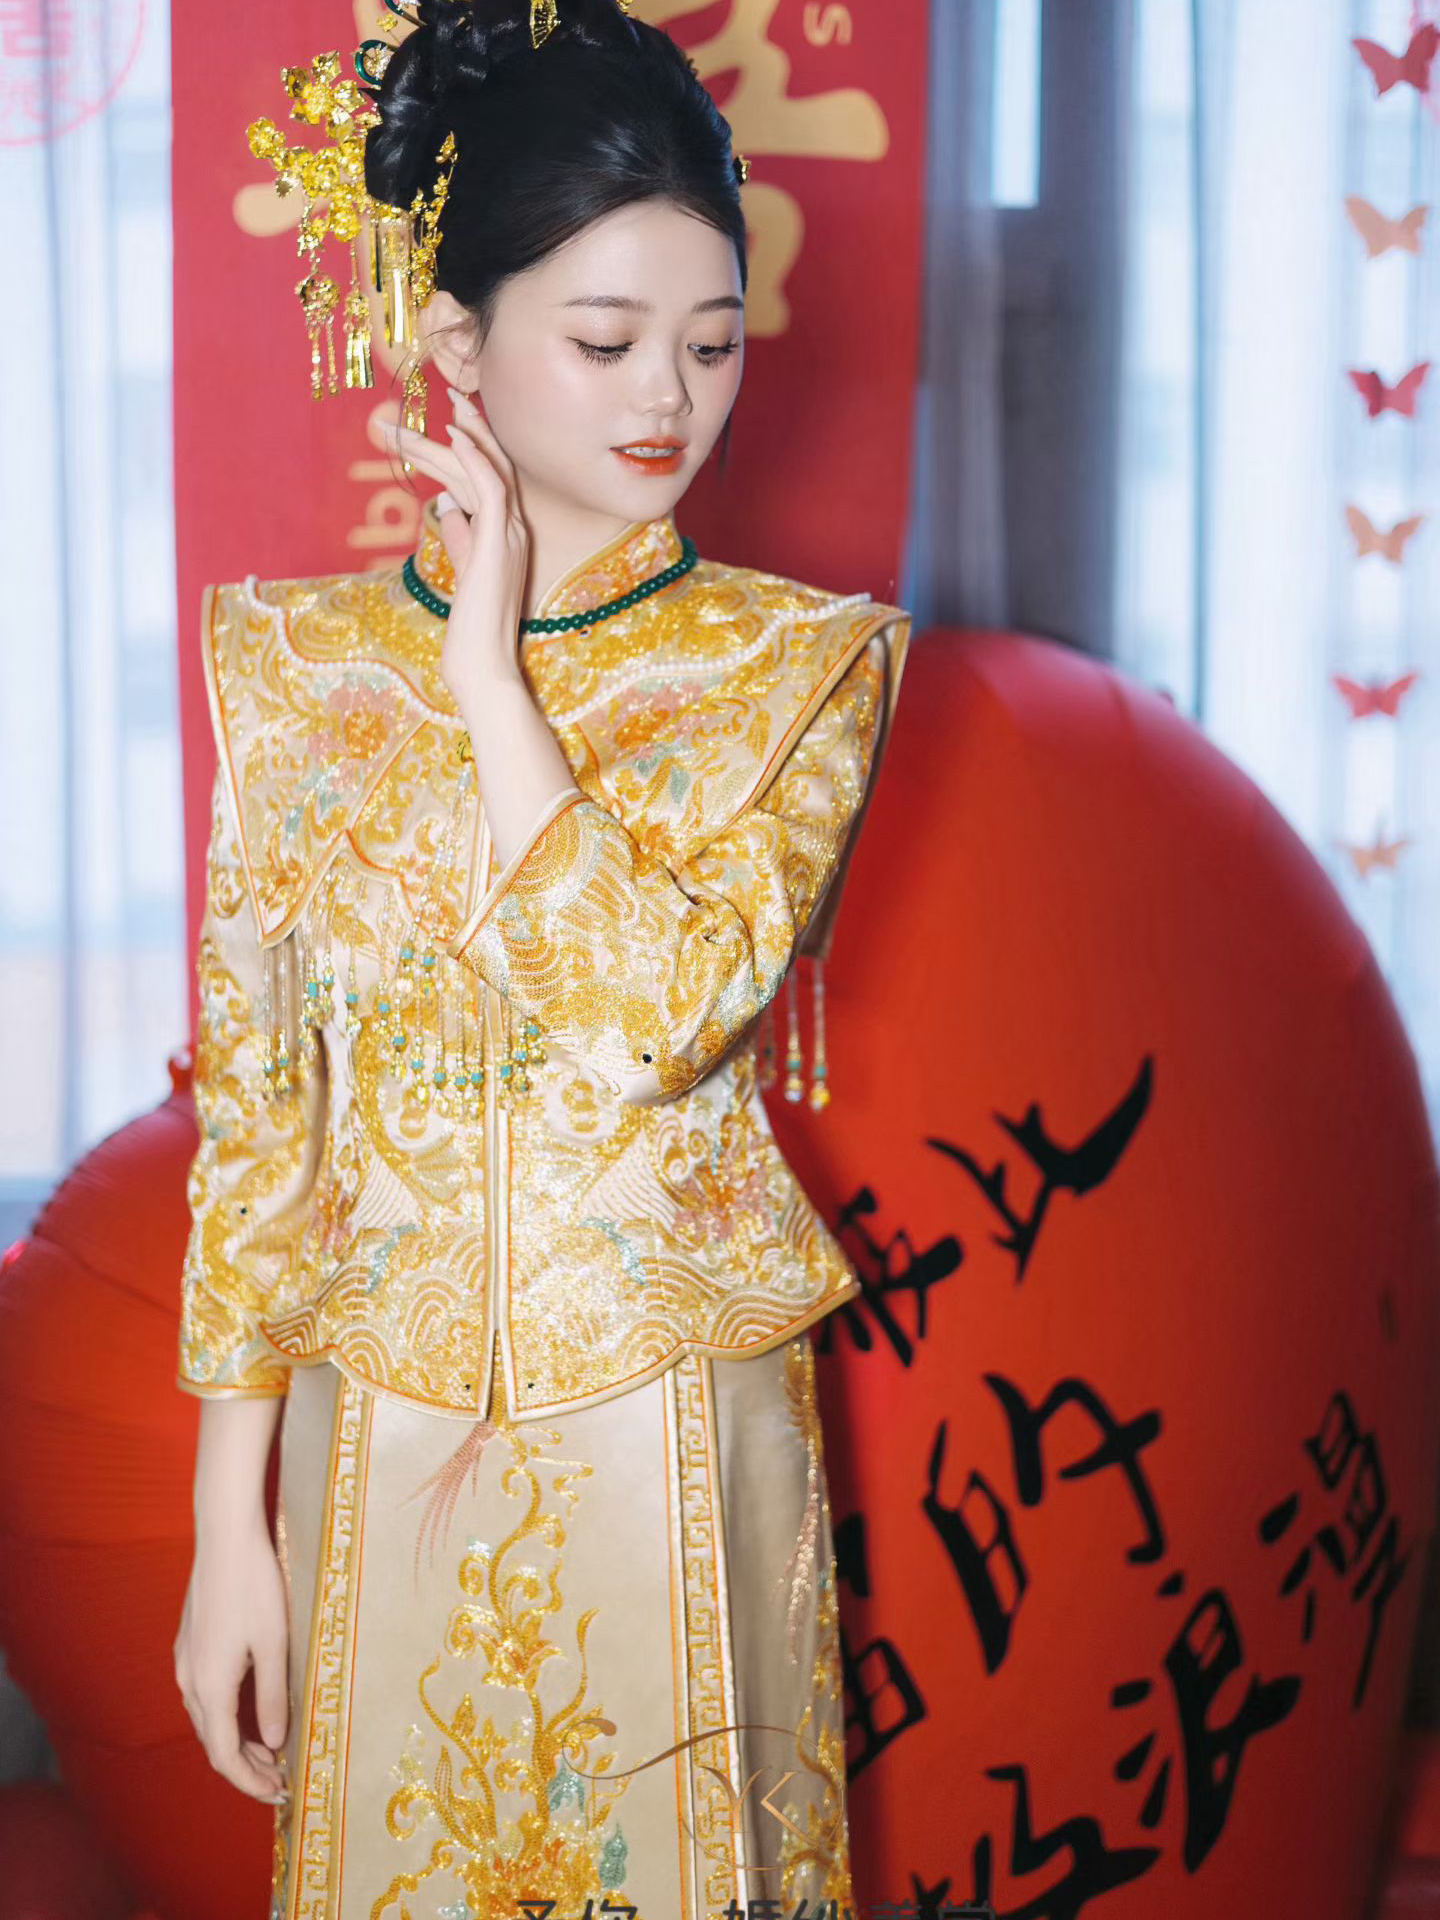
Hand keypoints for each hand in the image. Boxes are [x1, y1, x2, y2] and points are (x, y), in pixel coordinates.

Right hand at [173, 1522, 290, 1804]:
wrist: (224, 1538)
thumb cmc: (255, 1587)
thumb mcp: (274, 1644)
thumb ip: (272, 1696)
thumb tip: (275, 1742)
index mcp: (210, 1687)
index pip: (225, 1756)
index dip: (250, 1781)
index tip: (279, 1793)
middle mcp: (189, 1681)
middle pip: (214, 1742)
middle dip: (246, 1766)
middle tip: (280, 1779)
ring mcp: (185, 1662)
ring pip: (208, 1719)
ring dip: (237, 1741)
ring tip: (271, 1750)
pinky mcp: (189, 1645)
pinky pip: (205, 1696)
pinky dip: (228, 1715)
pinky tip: (251, 1710)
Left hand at [381, 386, 530, 711]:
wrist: (484, 665)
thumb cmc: (472, 631)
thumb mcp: (464, 573)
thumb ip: (460, 538)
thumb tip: (446, 507)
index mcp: (507, 537)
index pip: (490, 480)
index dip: (470, 447)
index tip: (446, 419)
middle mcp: (515, 530)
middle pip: (488, 467)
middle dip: (461, 430)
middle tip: (434, 398)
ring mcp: (511, 535)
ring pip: (485, 470)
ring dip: (456, 436)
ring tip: (428, 407)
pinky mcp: (500, 543)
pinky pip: (492, 489)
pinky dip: (475, 457)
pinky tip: (455, 433)